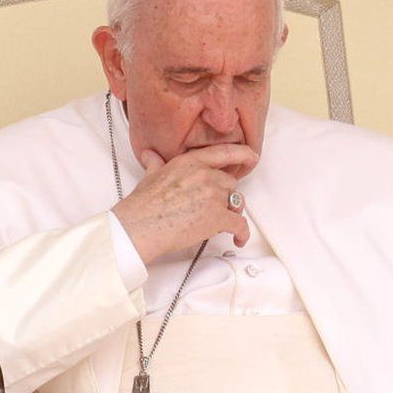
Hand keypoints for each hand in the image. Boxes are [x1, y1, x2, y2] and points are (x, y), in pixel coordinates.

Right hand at [112, 144, 256, 263]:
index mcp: (191, 162)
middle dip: (225, 195)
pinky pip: (240, 224)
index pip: (224, 153)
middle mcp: (206, 175)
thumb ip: (156, 164)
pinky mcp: (218, 217)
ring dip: (231, 212)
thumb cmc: (143, 205)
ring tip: (221, 223)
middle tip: (216, 207)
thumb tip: (150, 155)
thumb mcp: (150, 176)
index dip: (242, 154)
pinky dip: (242, 233)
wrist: (140, 226)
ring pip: (235, 203)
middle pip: (230, 183)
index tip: (252, 156)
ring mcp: (214, 195)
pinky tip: (238, 239)